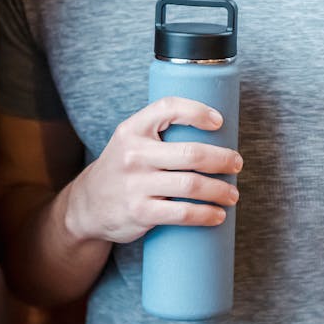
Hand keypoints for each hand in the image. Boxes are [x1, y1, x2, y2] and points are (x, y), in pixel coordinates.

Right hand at [63, 97, 240, 244]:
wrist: (87, 206)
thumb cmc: (122, 168)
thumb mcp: (130, 141)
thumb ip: (160, 132)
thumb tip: (213, 130)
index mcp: (132, 129)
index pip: (168, 108)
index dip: (197, 111)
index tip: (219, 122)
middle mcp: (133, 154)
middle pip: (191, 153)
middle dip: (222, 159)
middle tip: (237, 164)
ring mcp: (136, 185)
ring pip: (191, 184)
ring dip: (220, 190)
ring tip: (233, 194)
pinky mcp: (140, 212)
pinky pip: (182, 213)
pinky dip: (206, 214)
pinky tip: (218, 215)